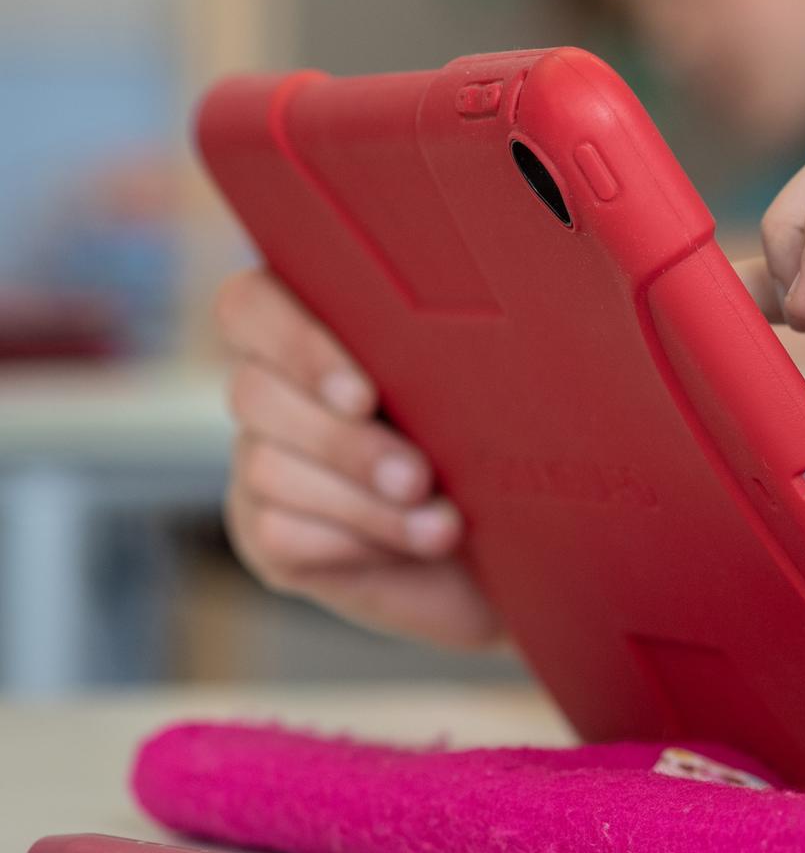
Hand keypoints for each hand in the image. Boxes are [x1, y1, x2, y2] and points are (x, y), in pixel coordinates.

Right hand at [216, 270, 501, 647]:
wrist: (507, 541)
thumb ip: (442, 355)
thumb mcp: (474, 389)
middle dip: (346, 444)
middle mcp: (270, 387)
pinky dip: (356, 543)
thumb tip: (462, 356)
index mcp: (310, 323)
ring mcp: (260, 461)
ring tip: (440, 527)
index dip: (295, 345)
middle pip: (255, 393)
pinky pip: (281, 533)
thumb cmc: (492, 440)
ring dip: (364, 503)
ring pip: (268, 468)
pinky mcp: (267, 533)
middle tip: (418, 478)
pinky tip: (413, 547)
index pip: (250, 305)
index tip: (366, 395)